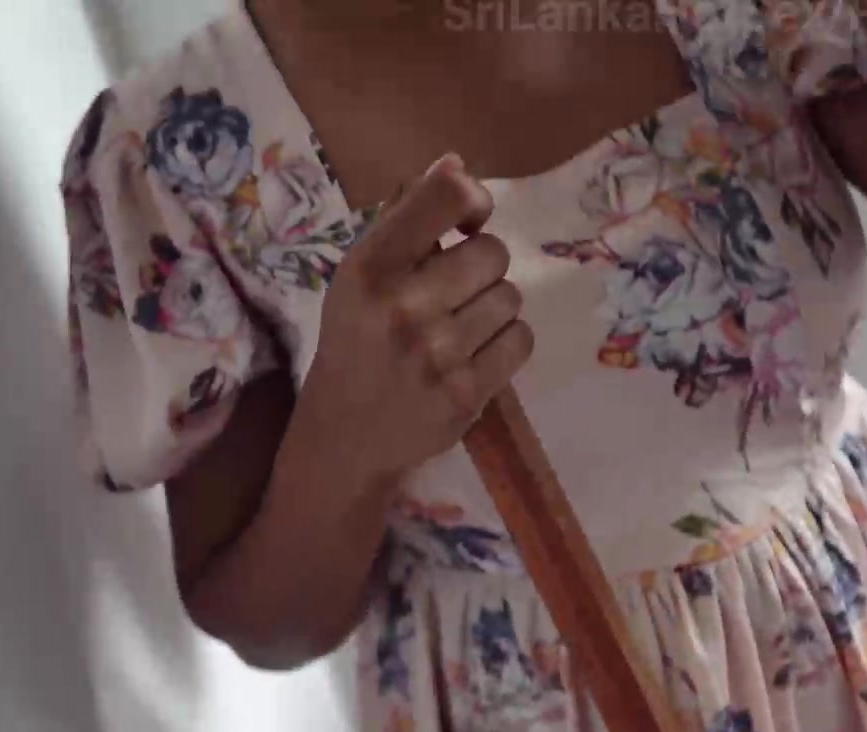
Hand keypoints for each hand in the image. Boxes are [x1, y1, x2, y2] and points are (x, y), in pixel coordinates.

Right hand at [291, 153, 533, 487]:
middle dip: (481, 266)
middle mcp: (403, 306)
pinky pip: (521, 340)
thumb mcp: (361, 273)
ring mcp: (438, 354)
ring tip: (461, 326)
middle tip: (455, 290)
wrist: (345, 434)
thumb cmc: (357, 339)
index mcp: (371, 267)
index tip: (467, 222)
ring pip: (511, 297)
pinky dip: (505, 343)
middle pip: (493, 252)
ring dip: (493, 307)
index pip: (447, 195)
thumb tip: (457, 164)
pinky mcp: (466, 394)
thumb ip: (406, 217)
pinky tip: (475, 354)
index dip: (473, 200)